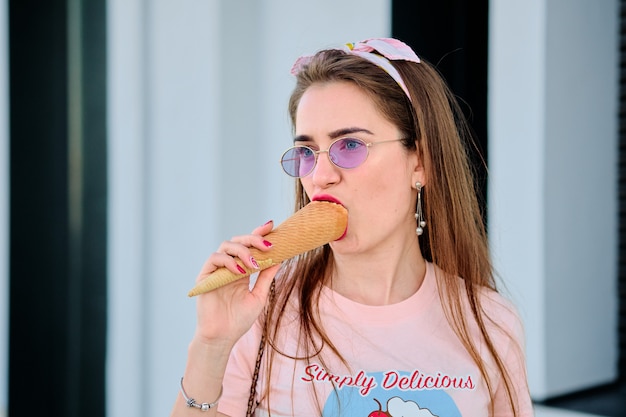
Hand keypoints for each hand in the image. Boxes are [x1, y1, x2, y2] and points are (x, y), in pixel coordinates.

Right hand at [192, 220, 278, 348]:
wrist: (222, 337)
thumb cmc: (240, 319)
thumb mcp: (259, 295)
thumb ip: (267, 277)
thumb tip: (281, 258)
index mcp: (242, 269)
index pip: (250, 246)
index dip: (259, 234)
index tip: (272, 226)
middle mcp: (229, 266)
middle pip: (239, 241)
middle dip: (253, 239)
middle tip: (267, 245)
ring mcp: (216, 270)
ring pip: (226, 246)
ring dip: (243, 251)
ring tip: (254, 264)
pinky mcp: (205, 276)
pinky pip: (214, 259)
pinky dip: (228, 261)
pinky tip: (239, 271)